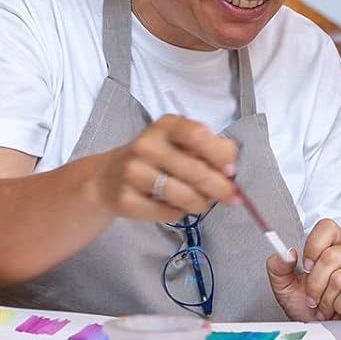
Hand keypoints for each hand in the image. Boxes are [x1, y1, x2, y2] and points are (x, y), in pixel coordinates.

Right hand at [89, 115, 239, 223]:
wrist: (109, 177)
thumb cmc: (157, 158)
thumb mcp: (181, 143)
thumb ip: (209, 148)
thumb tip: (231, 166)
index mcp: (165, 125)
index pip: (197, 134)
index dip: (218, 154)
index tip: (231, 171)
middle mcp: (146, 145)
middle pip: (194, 170)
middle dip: (219, 188)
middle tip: (230, 198)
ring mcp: (133, 173)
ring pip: (183, 196)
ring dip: (201, 203)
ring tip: (201, 202)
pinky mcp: (126, 200)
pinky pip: (168, 213)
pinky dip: (179, 213)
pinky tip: (176, 206)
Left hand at [266, 219, 340, 322]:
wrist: (333, 339)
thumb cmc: (315, 312)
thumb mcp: (287, 289)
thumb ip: (278, 268)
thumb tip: (285, 254)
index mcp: (336, 248)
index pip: (327, 227)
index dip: (312, 246)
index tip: (305, 268)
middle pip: (330, 256)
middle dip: (315, 284)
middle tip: (314, 299)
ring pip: (339, 277)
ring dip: (326, 300)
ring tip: (329, 308)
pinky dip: (340, 307)